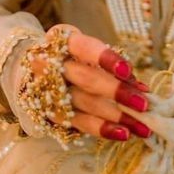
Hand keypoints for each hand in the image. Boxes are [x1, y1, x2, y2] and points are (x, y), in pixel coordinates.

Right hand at [27, 24, 153, 141]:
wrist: (28, 69)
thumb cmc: (70, 56)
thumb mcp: (85, 50)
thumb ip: (111, 65)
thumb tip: (140, 87)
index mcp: (62, 40)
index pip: (84, 47)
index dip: (106, 58)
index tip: (128, 71)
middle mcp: (50, 64)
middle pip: (86, 79)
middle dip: (117, 92)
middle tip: (144, 104)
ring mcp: (48, 90)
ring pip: (85, 103)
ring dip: (117, 116)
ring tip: (142, 126)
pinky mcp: (51, 113)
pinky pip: (79, 122)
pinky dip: (102, 128)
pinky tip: (123, 133)